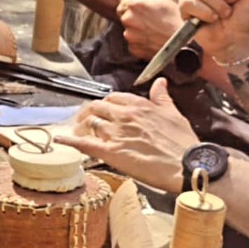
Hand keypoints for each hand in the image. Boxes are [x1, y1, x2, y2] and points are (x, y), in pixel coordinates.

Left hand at [56, 80, 198, 194]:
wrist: (188, 165)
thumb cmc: (184, 144)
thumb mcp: (174, 114)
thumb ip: (162, 98)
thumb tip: (160, 82)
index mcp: (139, 105)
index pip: (113, 98)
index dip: (105, 104)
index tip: (102, 110)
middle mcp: (125, 116)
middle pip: (96, 107)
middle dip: (88, 113)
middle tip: (85, 121)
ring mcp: (116, 133)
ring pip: (89, 123)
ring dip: (81, 127)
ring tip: (78, 132)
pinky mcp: (111, 152)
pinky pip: (84, 143)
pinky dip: (70, 140)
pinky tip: (60, 139)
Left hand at [116, 0, 182, 59]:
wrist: (180, 42)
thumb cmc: (173, 18)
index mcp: (134, 5)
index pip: (123, 1)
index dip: (133, 4)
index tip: (142, 8)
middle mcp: (128, 19)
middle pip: (123, 15)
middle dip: (133, 16)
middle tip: (149, 19)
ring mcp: (129, 35)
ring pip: (128, 29)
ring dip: (136, 29)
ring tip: (152, 30)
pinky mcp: (132, 47)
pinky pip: (133, 42)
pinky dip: (139, 41)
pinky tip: (151, 38)